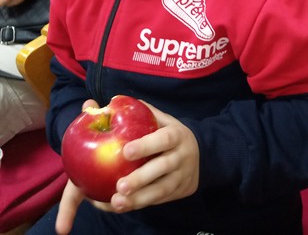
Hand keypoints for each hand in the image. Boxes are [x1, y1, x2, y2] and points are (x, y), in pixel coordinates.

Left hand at [53, 101, 198, 229]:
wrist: (199, 155)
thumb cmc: (168, 134)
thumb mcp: (160, 119)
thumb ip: (137, 112)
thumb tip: (109, 101)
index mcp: (177, 134)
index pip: (164, 140)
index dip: (146, 145)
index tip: (125, 151)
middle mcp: (182, 156)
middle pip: (163, 168)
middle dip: (141, 178)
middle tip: (120, 186)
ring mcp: (182, 177)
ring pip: (161, 190)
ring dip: (139, 198)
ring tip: (117, 201)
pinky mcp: (178, 193)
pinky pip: (158, 201)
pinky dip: (139, 204)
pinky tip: (121, 206)